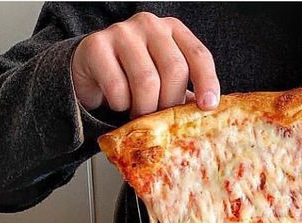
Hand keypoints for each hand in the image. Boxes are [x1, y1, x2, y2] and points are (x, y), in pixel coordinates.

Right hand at [72, 12, 219, 117]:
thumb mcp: (166, 81)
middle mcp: (150, 25)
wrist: (93, 71)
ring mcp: (122, 31)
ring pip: (147, 81)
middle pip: (174, 69)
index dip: (207, 81)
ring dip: (145, 108)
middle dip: (170, 102)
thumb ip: (186, 93)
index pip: (199, 55)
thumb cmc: (137, 79)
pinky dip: (121, 105)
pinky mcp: (96, 45)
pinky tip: (120, 103)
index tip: (208, 106)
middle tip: (162, 118)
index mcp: (174, 31)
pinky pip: (118, 88)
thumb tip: (207, 118)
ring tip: (140, 115)